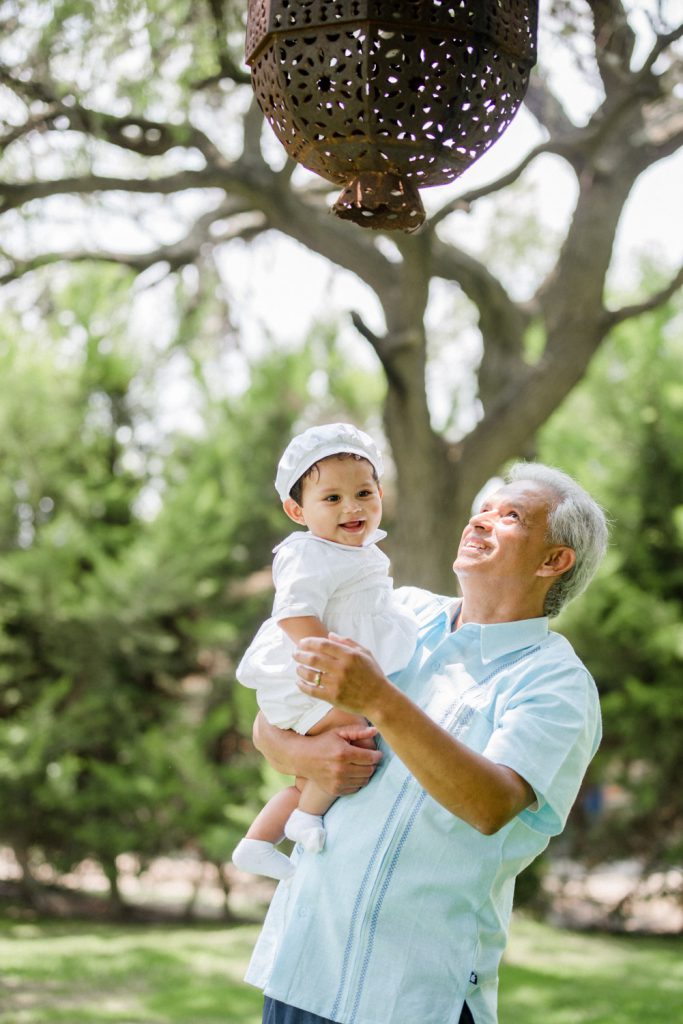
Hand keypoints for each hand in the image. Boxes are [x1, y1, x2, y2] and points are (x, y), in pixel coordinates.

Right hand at [252, 712, 381, 796]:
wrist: (303, 758)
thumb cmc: (323, 742)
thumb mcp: (339, 733)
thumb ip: (358, 731)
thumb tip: (376, 730)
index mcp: (343, 753)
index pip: (370, 758)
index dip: (377, 755)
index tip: (377, 753)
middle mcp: (341, 770)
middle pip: (369, 770)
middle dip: (372, 764)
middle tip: (368, 759)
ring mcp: (338, 782)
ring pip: (364, 781)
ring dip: (365, 773)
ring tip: (360, 766)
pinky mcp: (335, 791)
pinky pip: (355, 788)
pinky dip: (357, 782)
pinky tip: (352, 773)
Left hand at [294, 634, 391, 718]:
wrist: (380, 699)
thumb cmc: (373, 675)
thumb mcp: (365, 653)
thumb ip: (347, 642)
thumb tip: (329, 635)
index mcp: (349, 656)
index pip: (323, 645)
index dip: (309, 642)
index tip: (301, 643)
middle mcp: (342, 669)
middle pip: (313, 659)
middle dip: (300, 655)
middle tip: (294, 654)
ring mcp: (337, 684)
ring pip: (311, 675)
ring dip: (300, 670)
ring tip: (297, 668)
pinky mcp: (333, 698)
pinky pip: (312, 691)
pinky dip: (303, 686)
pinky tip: (299, 682)